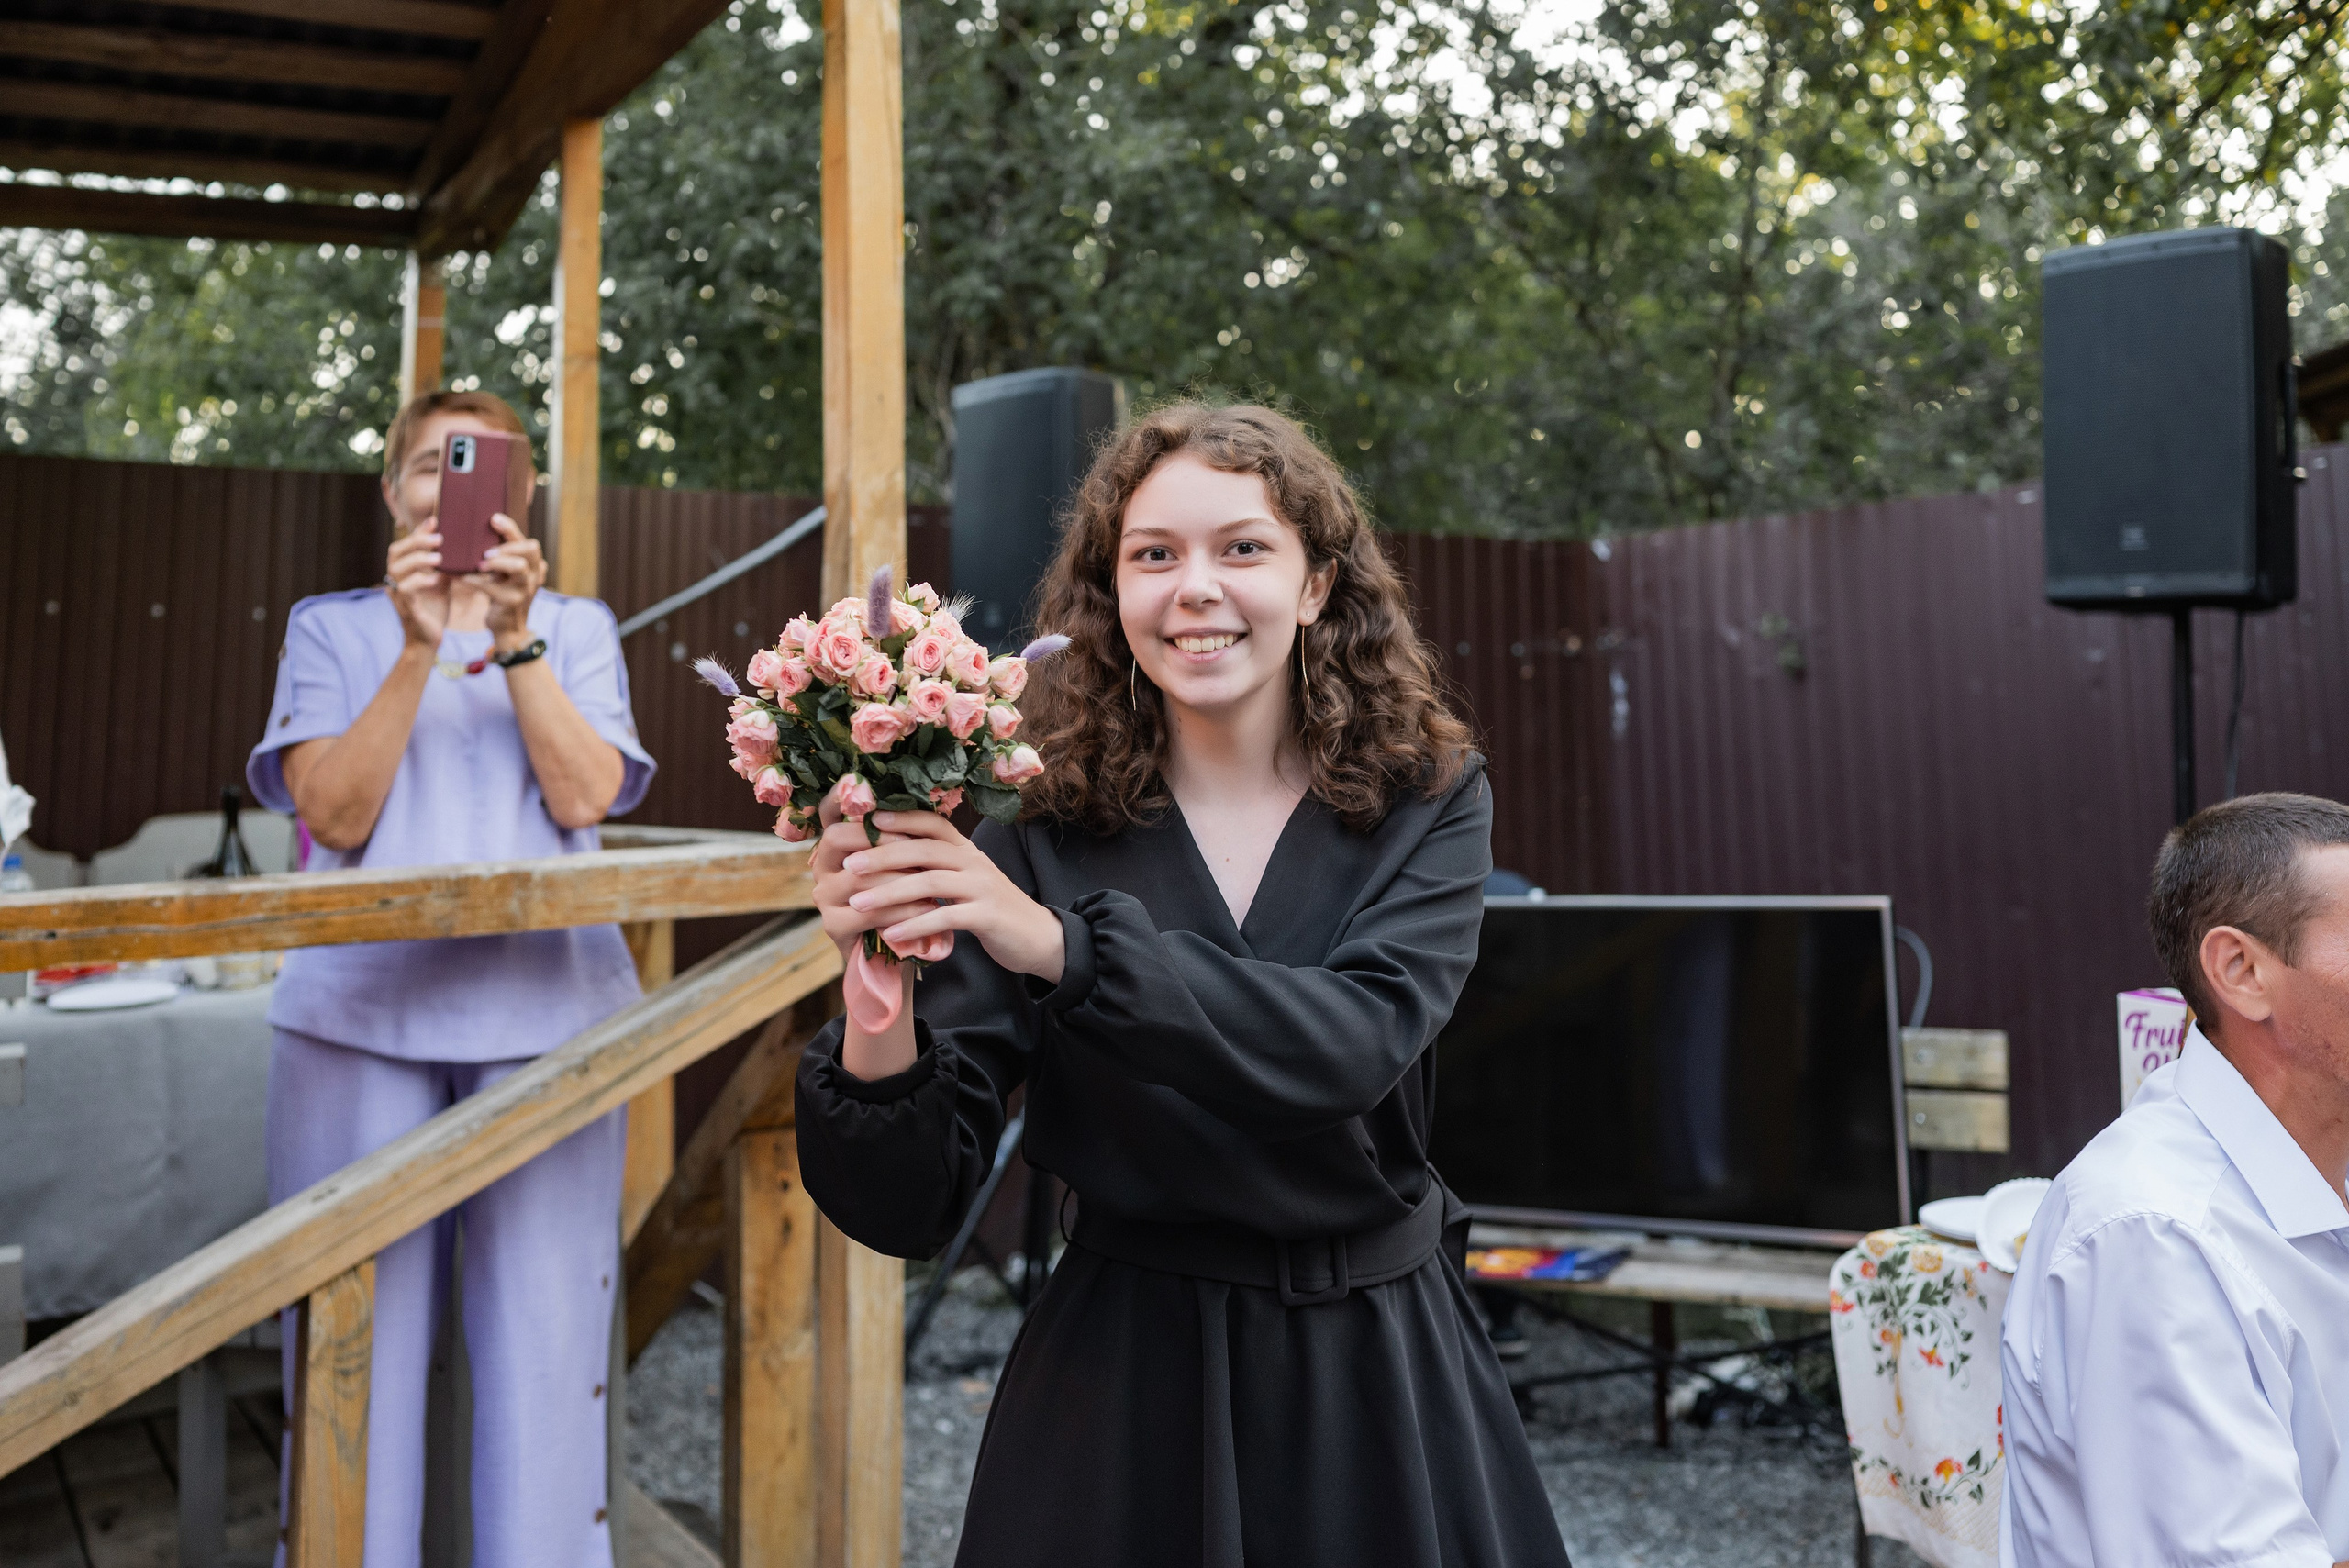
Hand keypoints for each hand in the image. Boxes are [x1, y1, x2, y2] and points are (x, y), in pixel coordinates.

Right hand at [386, 527, 449, 648]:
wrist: (429, 641)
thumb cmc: (433, 611)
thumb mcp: (440, 583)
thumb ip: (444, 567)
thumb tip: (459, 547)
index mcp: (403, 572)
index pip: (404, 545)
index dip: (417, 532)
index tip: (434, 519)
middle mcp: (395, 580)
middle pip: (395, 552)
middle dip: (416, 542)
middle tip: (439, 539)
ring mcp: (398, 594)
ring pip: (397, 569)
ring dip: (418, 560)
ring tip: (438, 558)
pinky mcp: (406, 609)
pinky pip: (406, 590)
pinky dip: (419, 581)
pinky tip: (434, 579)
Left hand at [468, 514, 544, 650]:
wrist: (508, 628)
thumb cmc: (502, 594)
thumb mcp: (506, 574)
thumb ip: (501, 556)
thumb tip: (476, 532)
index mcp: (533, 565)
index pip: (528, 542)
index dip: (511, 529)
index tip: (493, 518)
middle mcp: (534, 575)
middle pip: (530, 550)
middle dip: (508, 545)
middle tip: (487, 550)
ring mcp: (525, 589)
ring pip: (519, 567)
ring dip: (498, 562)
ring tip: (480, 564)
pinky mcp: (511, 602)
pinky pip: (493, 587)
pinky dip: (476, 581)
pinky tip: (462, 578)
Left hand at [836, 811, 1065, 983]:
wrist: (1037, 936)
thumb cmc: (990, 907)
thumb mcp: (966, 878)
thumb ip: (937, 865)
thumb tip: (890, 856)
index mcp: (966, 849)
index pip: (931, 823)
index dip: (900, 819)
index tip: (866, 821)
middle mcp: (974, 861)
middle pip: (924, 850)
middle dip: (883, 856)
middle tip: (849, 865)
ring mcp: (982, 887)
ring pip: (930, 882)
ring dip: (890, 893)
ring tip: (858, 904)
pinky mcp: (988, 916)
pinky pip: (946, 917)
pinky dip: (915, 924)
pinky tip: (891, 934)